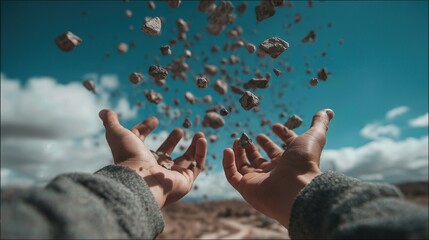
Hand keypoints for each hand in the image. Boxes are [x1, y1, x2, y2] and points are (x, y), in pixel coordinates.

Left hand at [99, 109, 206, 207]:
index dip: (146, 129)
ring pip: (185, 160)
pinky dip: (201, 153)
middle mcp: (154, 168)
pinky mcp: (185, 181)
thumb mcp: (118, 134)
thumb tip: (103, 111)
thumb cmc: (128, 158)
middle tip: (178, 130)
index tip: (154, 119)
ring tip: (200, 133)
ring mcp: (171, 176)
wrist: (140, 181)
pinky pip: (197, 166)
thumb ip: (111, 122)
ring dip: (193, 147)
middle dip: (172, 141)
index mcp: (138, 158)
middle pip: (165, 154)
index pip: (143, 143)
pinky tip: (202, 139)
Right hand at [222, 109, 333, 227]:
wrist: (295, 190)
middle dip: (256, 147)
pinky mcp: (246, 187)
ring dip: (240, 153)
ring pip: (245, 166)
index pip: (282, 148)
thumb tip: (328, 111)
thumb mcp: (313, 137)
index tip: (274, 126)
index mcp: (289, 162)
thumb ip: (319, 124)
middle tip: (251, 136)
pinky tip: (227, 149)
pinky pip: (232, 175)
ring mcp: (259, 181)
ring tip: (237, 140)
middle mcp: (274, 172)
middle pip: (261, 159)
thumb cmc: (304, 163)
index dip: (279, 136)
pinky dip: (228, 163)